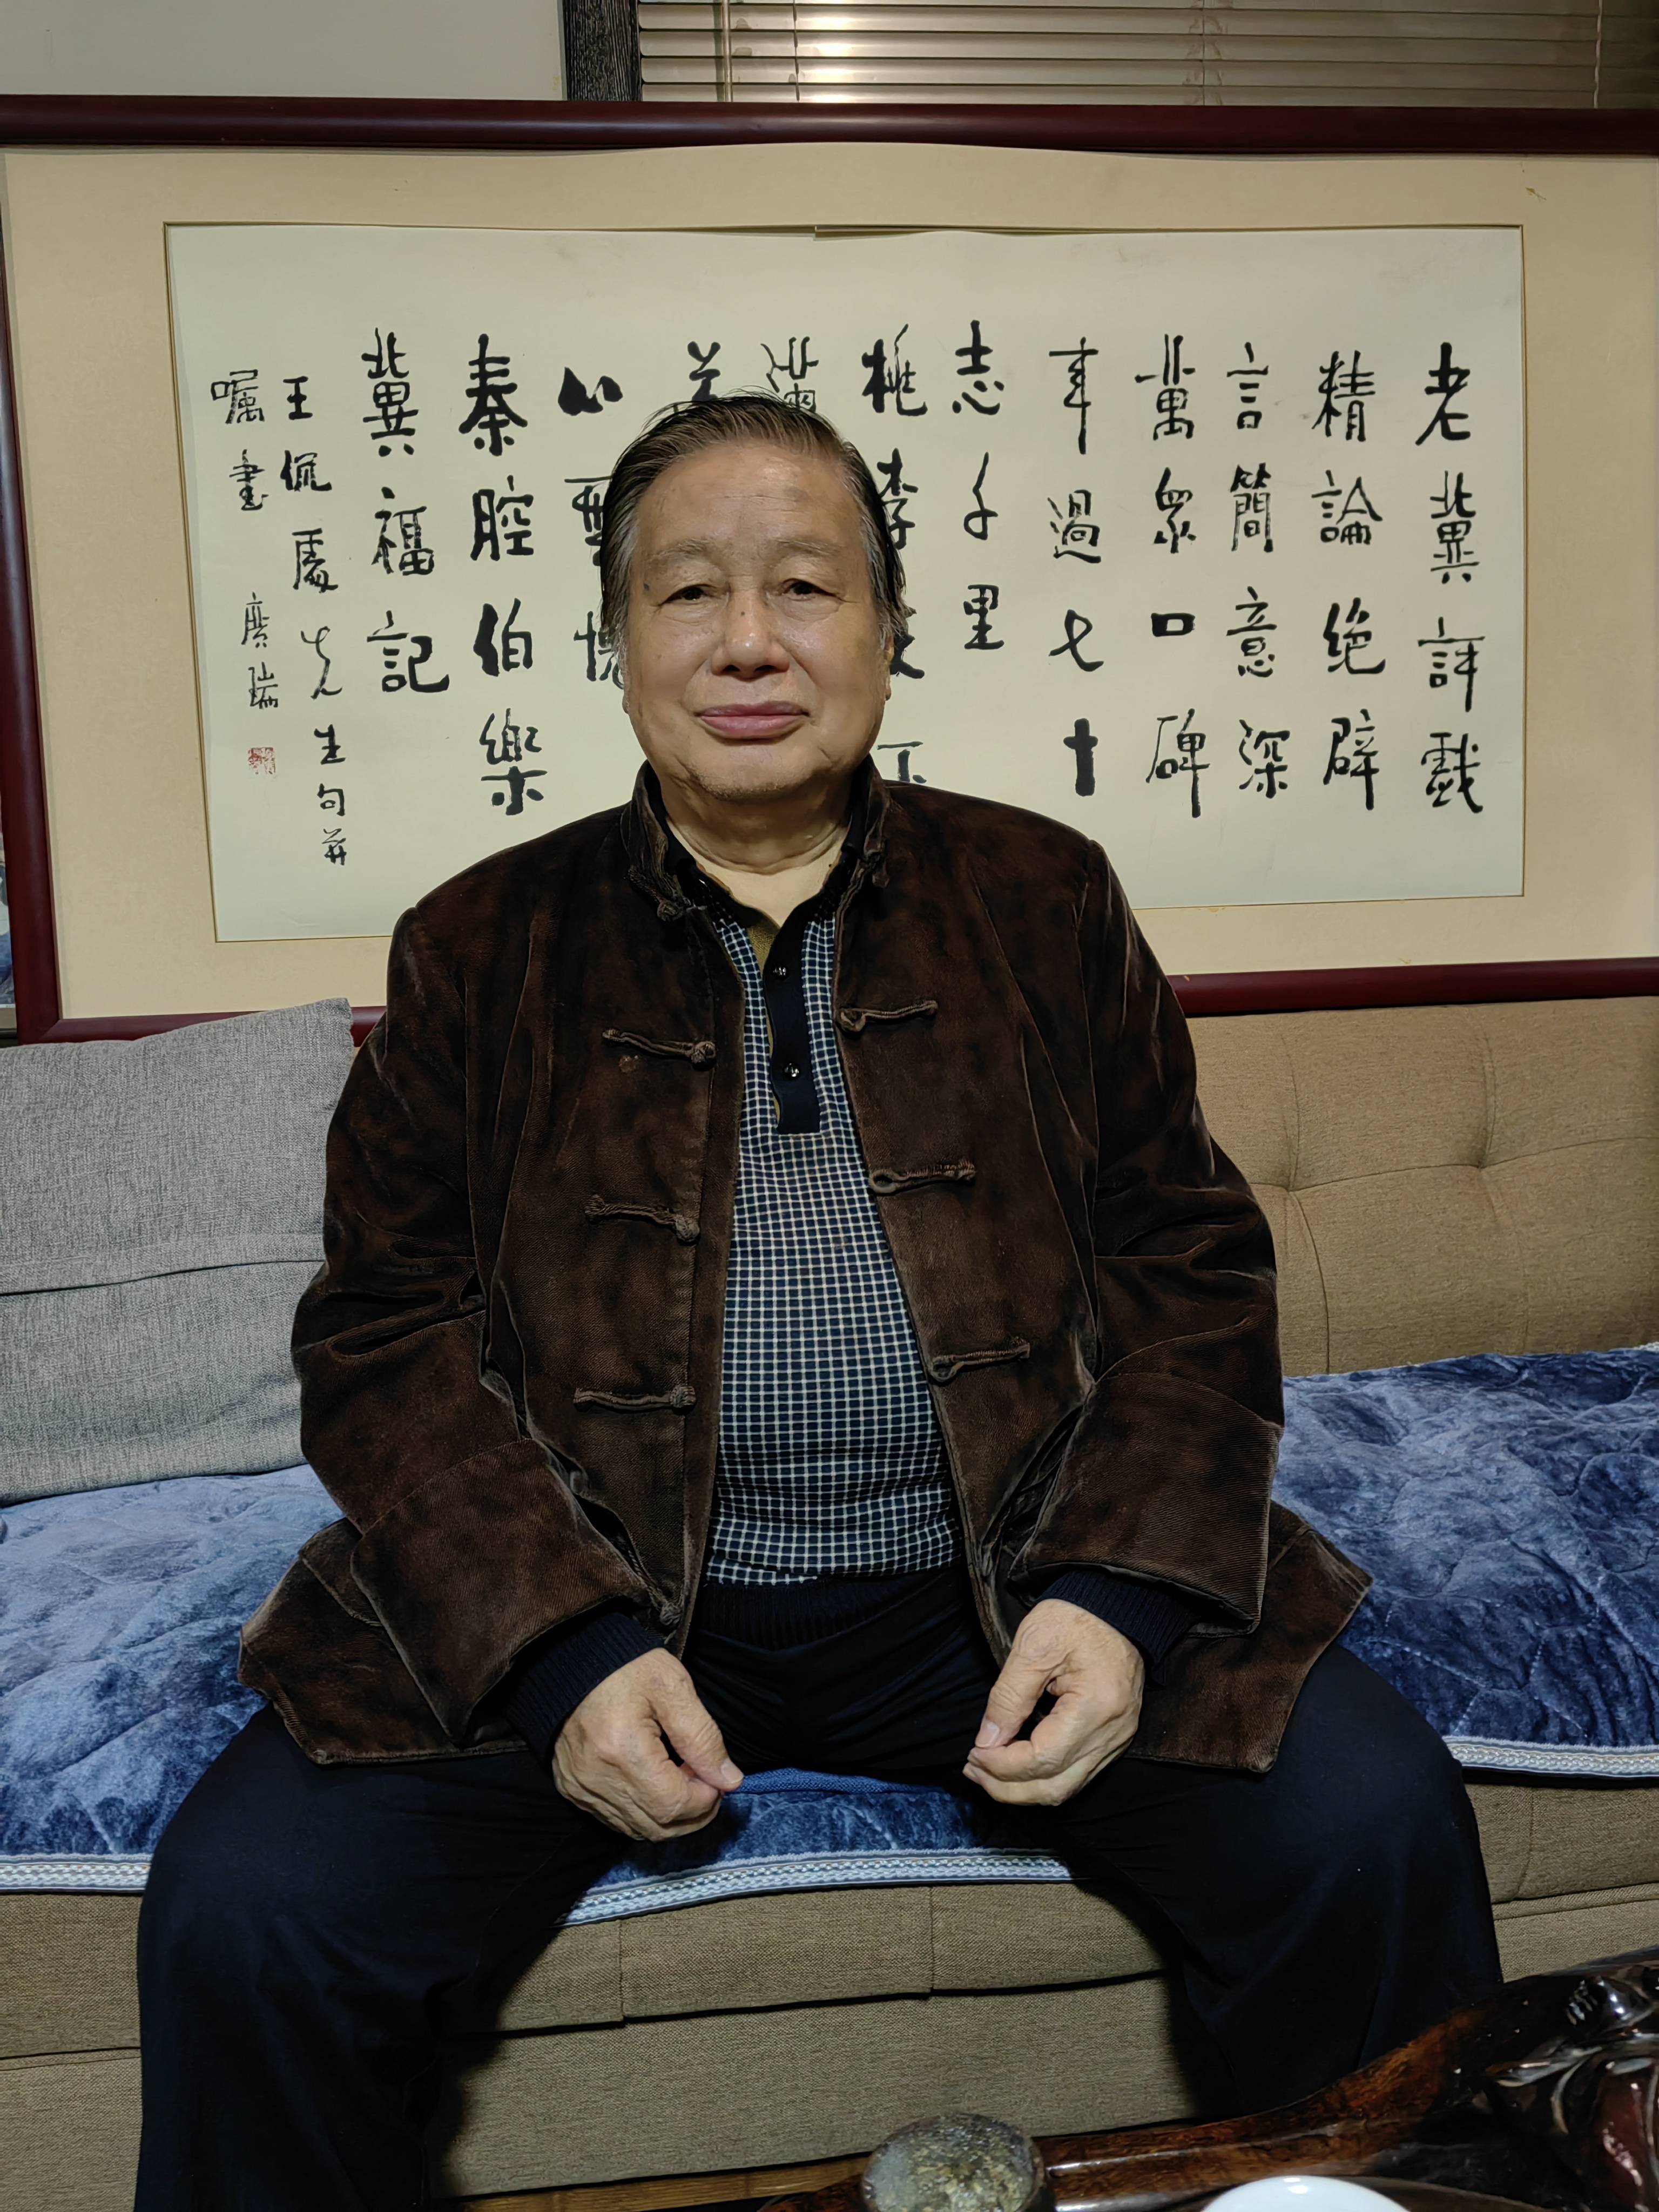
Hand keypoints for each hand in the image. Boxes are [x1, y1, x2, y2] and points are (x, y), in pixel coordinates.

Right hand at [552, 1648, 742, 1841]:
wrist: (571, 1659)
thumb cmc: (626, 1667)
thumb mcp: (673, 1687)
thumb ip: (703, 1737)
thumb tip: (728, 1781)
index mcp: (621, 1749)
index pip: (674, 1805)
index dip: (706, 1799)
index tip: (717, 1777)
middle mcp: (596, 1779)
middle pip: (657, 1827)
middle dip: (693, 1814)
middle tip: (708, 1783)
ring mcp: (580, 1788)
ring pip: (637, 1830)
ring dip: (670, 1816)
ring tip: (682, 1780)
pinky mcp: (572, 1789)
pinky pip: (615, 1820)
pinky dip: (643, 1813)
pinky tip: (655, 1784)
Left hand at [963, 1597, 1143, 1806]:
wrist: (1116, 1605)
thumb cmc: (1076, 1617)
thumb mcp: (1034, 1647)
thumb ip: (1008, 1697)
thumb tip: (986, 1741)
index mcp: (1096, 1707)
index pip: (1044, 1759)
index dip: (1003, 1765)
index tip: (974, 1754)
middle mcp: (1113, 1733)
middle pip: (1056, 1787)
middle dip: (1008, 1788)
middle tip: (973, 1770)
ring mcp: (1117, 1738)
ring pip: (1066, 1788)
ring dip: (1023, 1788)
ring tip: (987, 1773)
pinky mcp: (1114, 1737)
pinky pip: (1077, 1774)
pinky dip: (1043, 1778)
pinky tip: (1017, 1766)